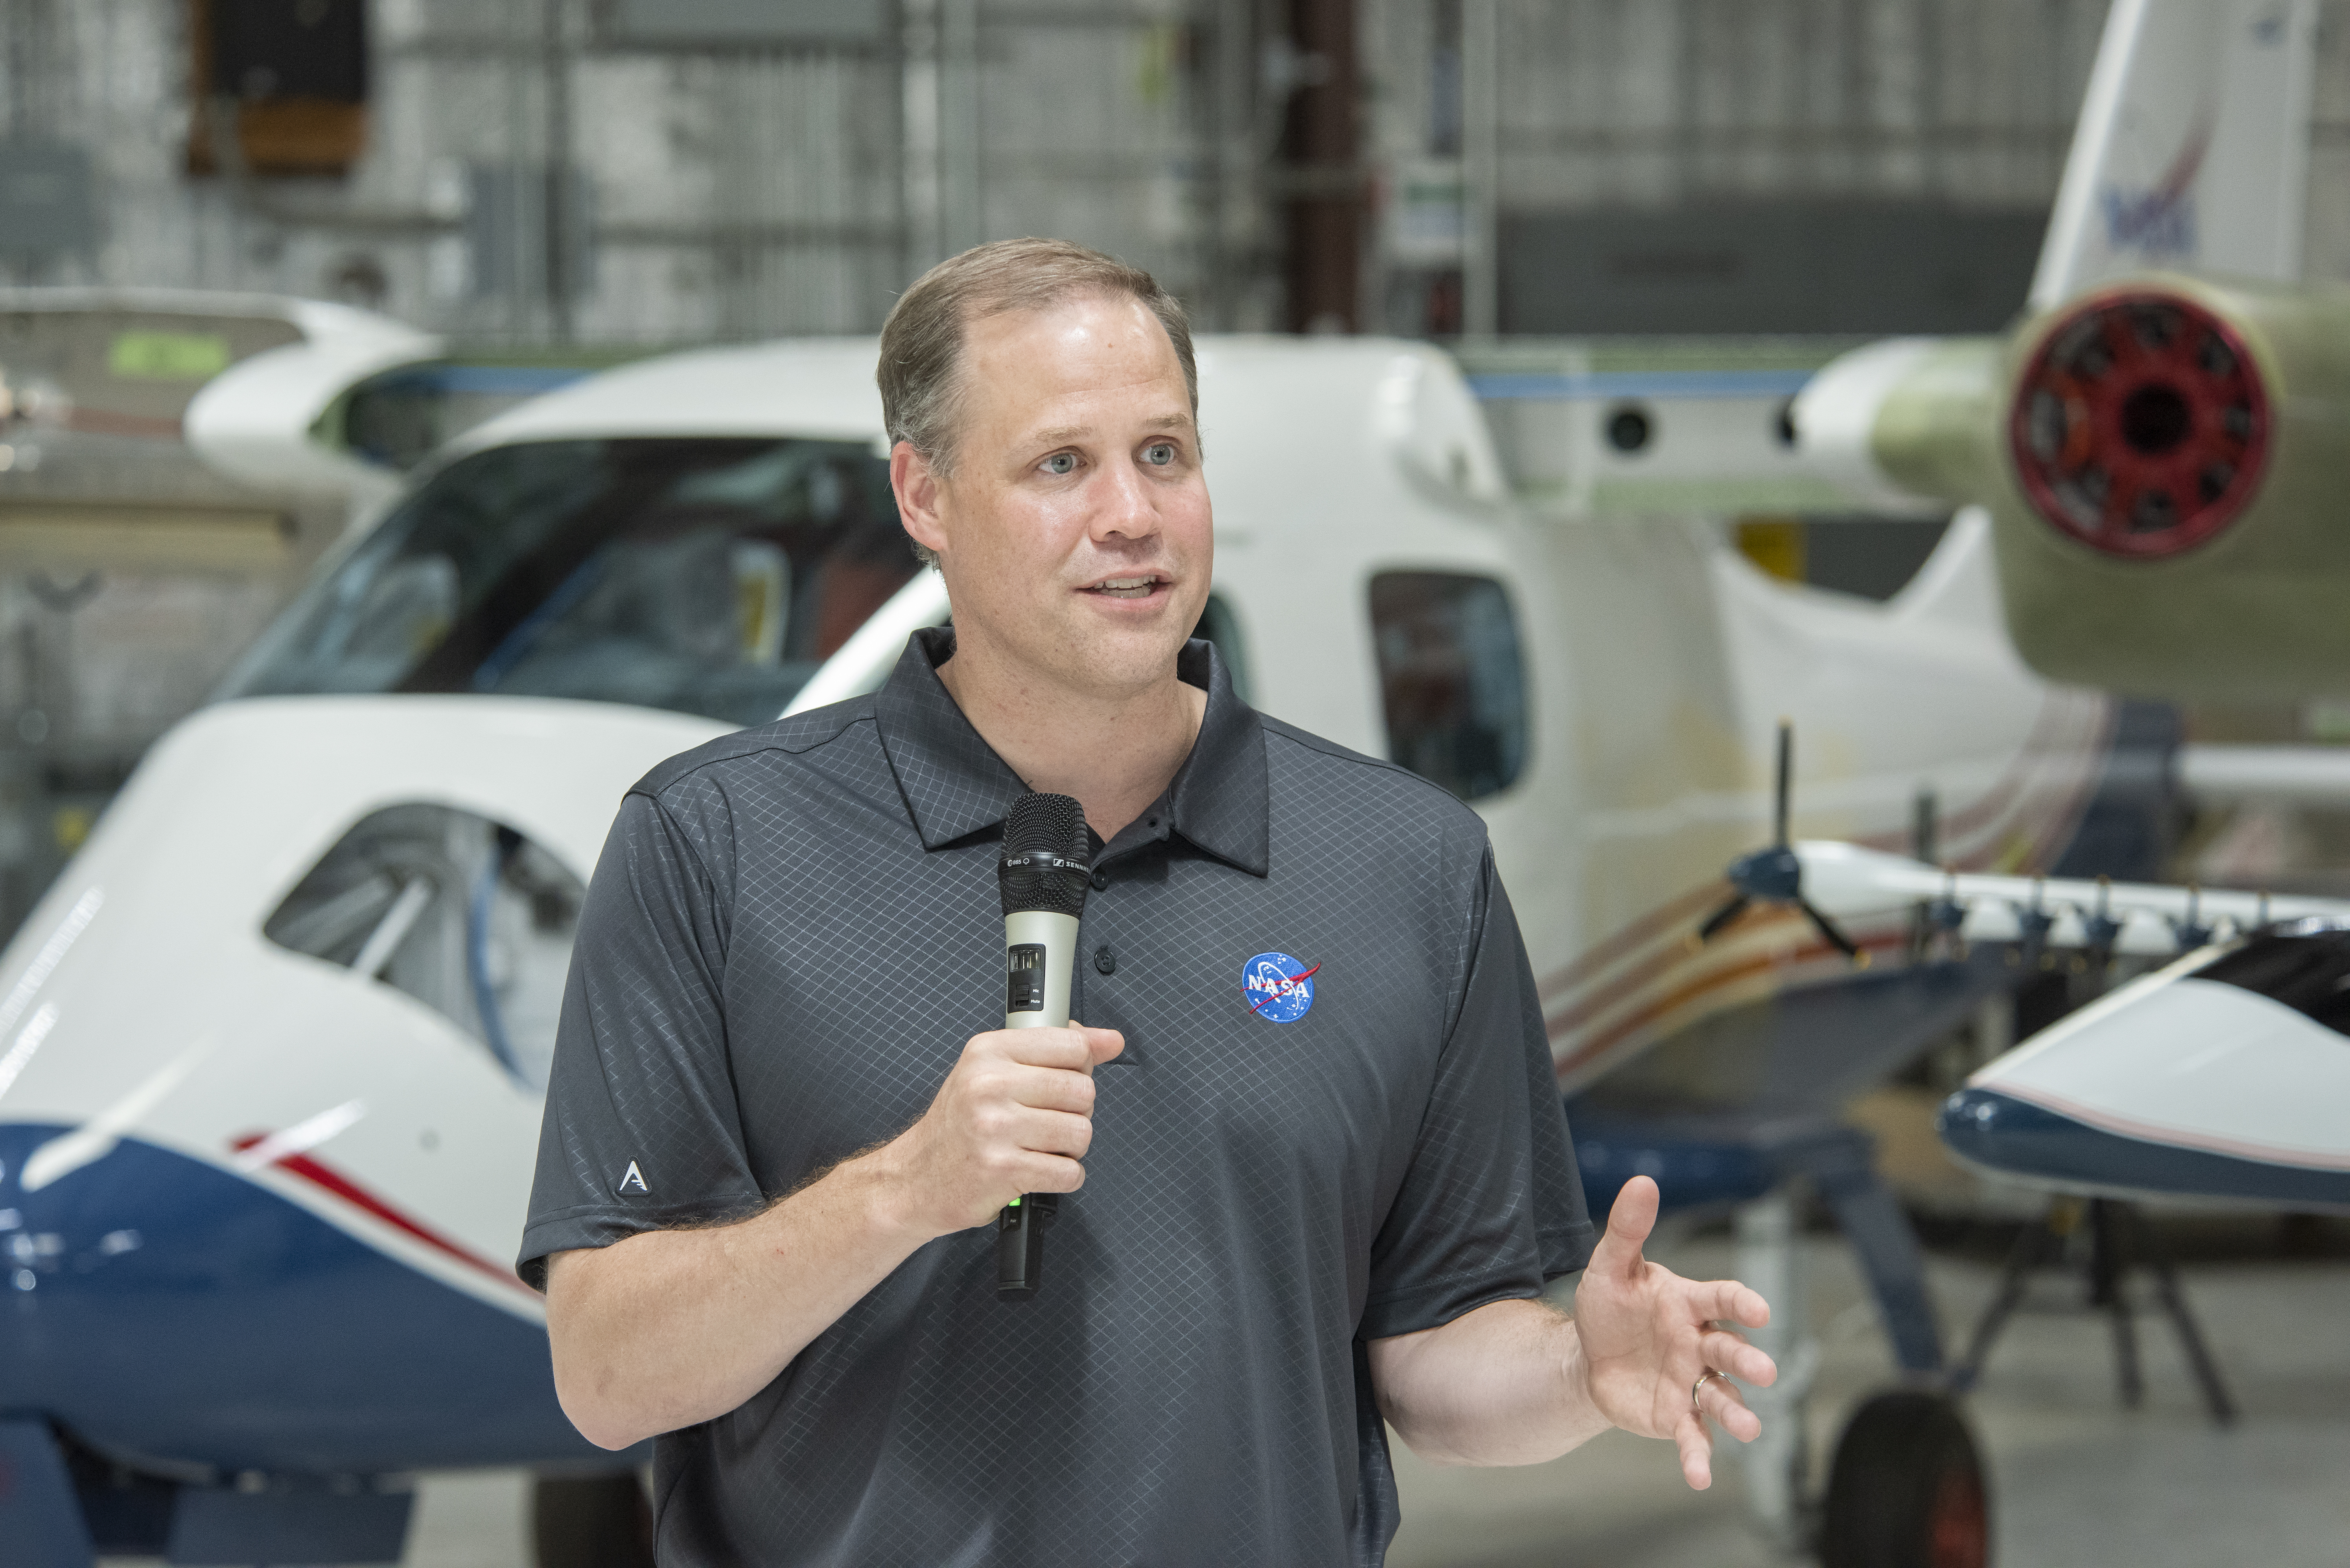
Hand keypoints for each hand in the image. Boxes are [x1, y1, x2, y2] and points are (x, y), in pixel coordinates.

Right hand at [876, 1024, 1123, 1236]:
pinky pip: (1070, 1172)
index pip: (1072, 1044)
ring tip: (1041, 1147)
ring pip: (1081, 1132)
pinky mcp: (1003, 1170)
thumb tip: (1111, 1040)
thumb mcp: (996, 1071)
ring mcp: (994, 1128)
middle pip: (1082, 1090)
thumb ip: (1056, 1050)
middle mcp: (989, 1084)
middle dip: (1077, 1111)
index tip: (1063, 1080)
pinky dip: (1064, 1177)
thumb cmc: (961, 1124)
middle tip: (1047, 1121)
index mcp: (989, 1052)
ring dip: (1071, 1147)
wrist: (915, 1179)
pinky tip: (1039, 1170)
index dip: (1080, 1067)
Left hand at [1571, 1175, 1775, 1488]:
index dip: (1741, 1302)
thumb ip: (1627, 1228)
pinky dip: (1698, 1456)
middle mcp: (1699, 1343)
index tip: (1758, 1310)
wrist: (1587, 1353)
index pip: (1722, 1298)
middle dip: (1749, 1360)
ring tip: (1752, 1430)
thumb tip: (1642, 1181)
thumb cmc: (1609, 1306)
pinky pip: (1693, 1435)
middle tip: (1765, 1372)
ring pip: (1723, 1396)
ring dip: (1737, 1412)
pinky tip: (1699, 1477)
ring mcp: (1692, 1381)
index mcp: (1689, 1303)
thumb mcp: (1610, 1265)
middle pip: (1731, 1350)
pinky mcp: (1677, 1414)